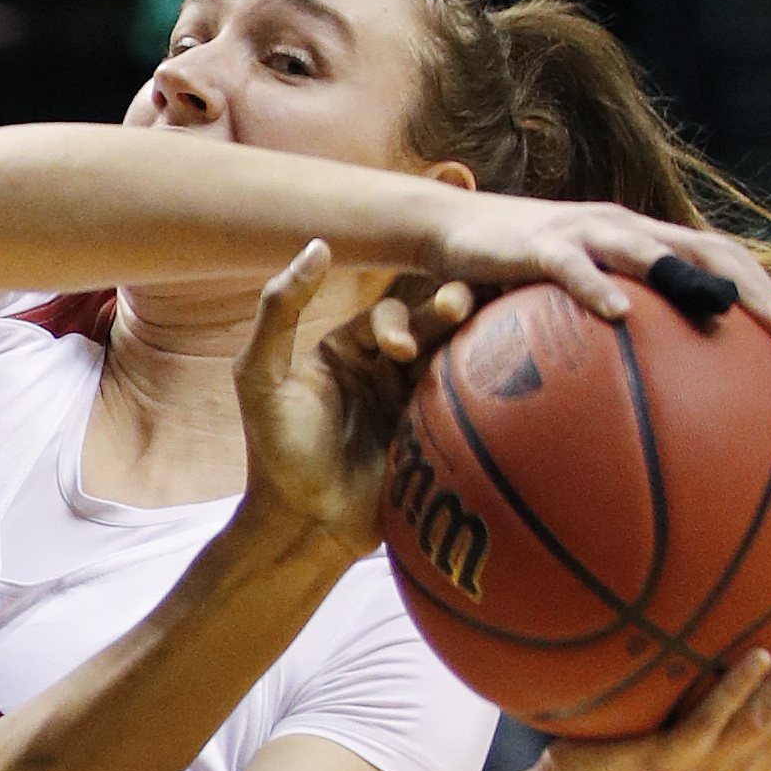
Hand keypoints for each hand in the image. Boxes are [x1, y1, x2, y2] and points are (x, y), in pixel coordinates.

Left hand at [233, 244, 475, 558]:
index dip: (399, 321)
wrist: (305, 526)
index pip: (387, 314)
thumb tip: (317, 244)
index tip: (399, 350)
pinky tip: (510, 370)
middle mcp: (385, 368)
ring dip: (475, 343)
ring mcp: (414, 401)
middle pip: (430, 328)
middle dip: (450, 314)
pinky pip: (471, 401)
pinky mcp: (439, 435)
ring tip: (498, 331)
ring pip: (455, 358)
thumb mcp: (261, 376)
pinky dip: (488, 384)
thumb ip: (280, 311)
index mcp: (347, 348)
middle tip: (466, 308)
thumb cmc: (276, 451)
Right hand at [414, 191, 770, 335]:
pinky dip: (600, 288)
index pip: (717, 254)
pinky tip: (620, 315)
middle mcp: (624, 227)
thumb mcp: (569, 296)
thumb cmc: (513, 273)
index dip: (761, 286)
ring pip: (647, 248)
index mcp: (641, 239)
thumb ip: (607, 327)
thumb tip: (645, 388)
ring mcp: (583, 232)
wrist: (449, 227)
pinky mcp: (538, 243)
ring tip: (721, 308)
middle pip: (702, 249)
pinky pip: (574, 268)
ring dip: (687, 277)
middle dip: (749, 286)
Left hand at [536, 578, 770, 770]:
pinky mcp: (670, 762)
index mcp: (761, 754)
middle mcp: (746, 765)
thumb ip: (715, 682)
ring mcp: (710, 768)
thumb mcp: (687, 717)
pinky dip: (738, 688)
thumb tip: (729, 607)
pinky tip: (758, 655)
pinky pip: (711, 722)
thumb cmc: (631, 745)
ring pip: (770, 713)